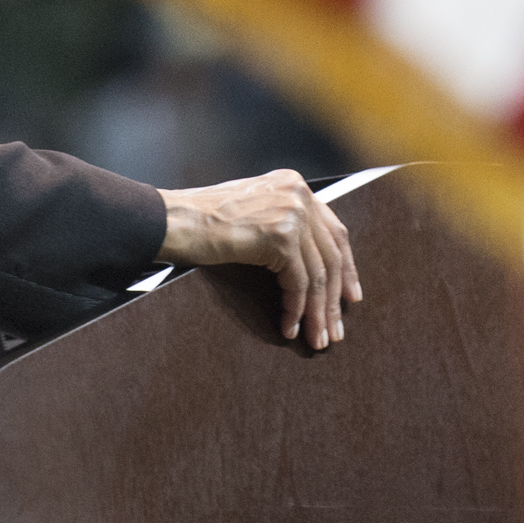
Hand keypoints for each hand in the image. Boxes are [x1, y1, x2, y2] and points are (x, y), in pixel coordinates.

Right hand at [155, 170, 361, 349]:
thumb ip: (284, 223)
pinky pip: (297, 283)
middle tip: (335, 329)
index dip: (347, 267)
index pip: (334, 230)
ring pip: (318, 273)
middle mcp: (298, 193)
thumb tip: (312, 264)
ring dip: (318, 312)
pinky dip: (296, 309)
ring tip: (317, 338)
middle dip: (334, 297)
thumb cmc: (202, 221)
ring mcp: (291, 212)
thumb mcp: (254, 211)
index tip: (350, 297)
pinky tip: (289, 327)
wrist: (173, 221)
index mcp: (294, 184)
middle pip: (331, 254)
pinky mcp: (280, 236)